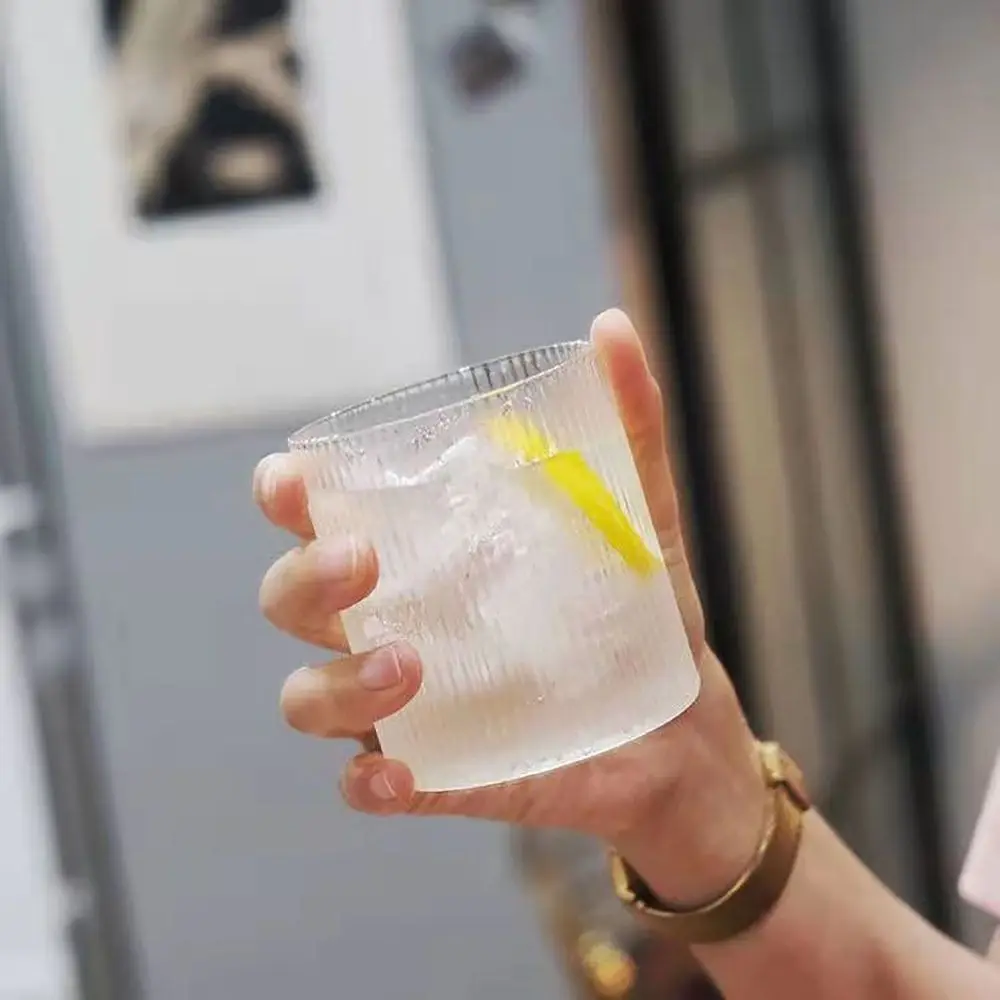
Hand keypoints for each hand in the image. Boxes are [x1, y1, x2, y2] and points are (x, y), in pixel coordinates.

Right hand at [256, 310, 764, 897]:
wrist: (681, 727)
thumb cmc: (639, 613)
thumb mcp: (640, 517)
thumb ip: (628, 431)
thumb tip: (614, 327)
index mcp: (425, 556)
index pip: (322, 519)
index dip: (288, 497)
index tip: (293, 480)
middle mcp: (394, 623)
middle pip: (291, 601)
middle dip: (304, 578)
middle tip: (364, 564)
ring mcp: (407, 705)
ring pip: (310, 695)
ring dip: (335, 681)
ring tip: (411, 664)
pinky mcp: (435, 772)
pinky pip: (363, 784)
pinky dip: (364, 782)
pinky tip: (397, 773)